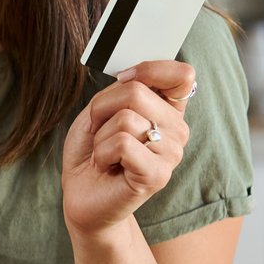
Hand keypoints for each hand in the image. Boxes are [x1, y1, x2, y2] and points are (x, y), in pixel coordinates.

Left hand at [61, 60, 195, 239]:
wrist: (81, 193)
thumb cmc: (92, 150)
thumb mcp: (100, 109)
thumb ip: (122, 89)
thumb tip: (133, 77)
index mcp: (167, 109)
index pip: (182, 74)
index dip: (150, 69)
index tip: (124, 79)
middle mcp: (176, 130)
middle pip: (137, 91)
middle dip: (102, 108)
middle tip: (101, 131)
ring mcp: (171, 153)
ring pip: (126, 118)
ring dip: (101, 135)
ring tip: (106, 153)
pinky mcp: (158, 174)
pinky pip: (123, 143)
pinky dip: (103, 153)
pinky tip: (107, 166)